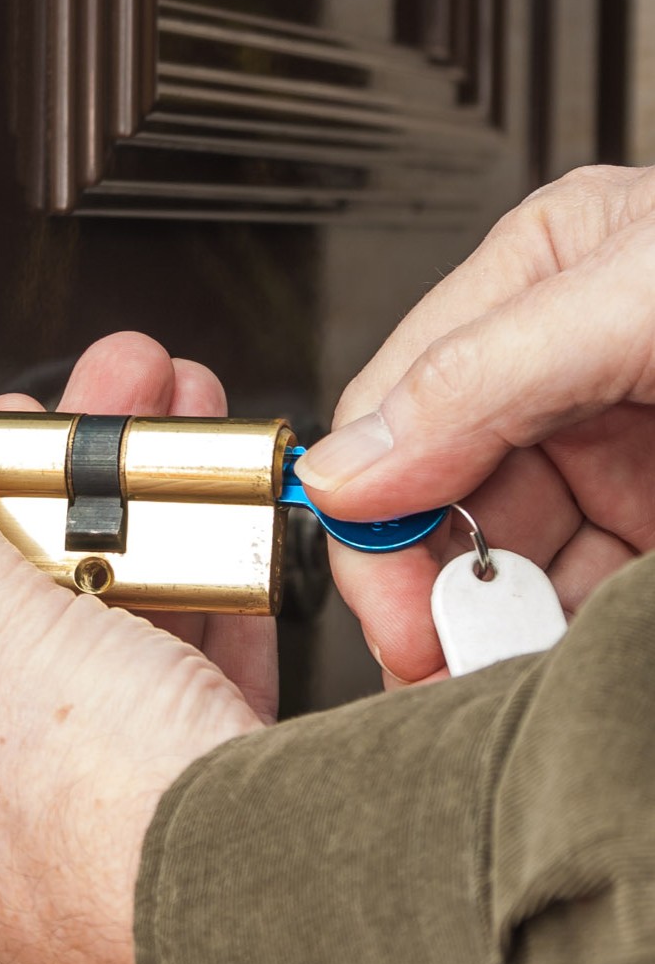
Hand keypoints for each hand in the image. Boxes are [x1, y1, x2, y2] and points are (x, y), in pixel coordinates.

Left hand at [0, 334, 268, 963]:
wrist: (292, 925)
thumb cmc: (112, 837)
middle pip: (0, 629)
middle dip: (58, 500)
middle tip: (84, 416)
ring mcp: (81, 849)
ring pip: (98, 653)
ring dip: (137, 536)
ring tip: (160, 439)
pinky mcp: (180, 838)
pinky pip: (175, 697)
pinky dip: (197, 613)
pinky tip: (215, 534)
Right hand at [295, 165, 654, 684]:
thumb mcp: (646, 296)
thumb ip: (480, 372)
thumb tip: (340, 468)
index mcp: (533, 286)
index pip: (392, 413)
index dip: (374, 519)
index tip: (394, 609)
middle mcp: (563, 375)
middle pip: (439, 502)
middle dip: (436, 588)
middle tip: (444, 659)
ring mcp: (625, 456)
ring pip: (509, 565)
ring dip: (495, 632)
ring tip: (500, 677)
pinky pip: (582, 600)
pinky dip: (561, 646)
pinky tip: (553, 666)